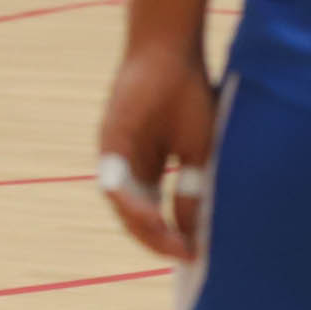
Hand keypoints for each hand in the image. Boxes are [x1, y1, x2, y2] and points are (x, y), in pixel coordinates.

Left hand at [96, 39, 215, 260]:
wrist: (172, 53)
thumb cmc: (190, 95)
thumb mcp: (201, 152)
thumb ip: (194, 191)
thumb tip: (195, 233)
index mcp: (151, 170)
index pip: (154, 215)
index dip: (171, 237)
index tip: (194, 256)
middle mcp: (129, 166)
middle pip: (135, 217)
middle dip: (158, 240)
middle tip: (182, 256)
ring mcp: (116, 155)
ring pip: (123, 205)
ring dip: (145, 228)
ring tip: (170, 243)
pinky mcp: (109, 140)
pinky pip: (114, 181)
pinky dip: (130, 202)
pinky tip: (151, 217)